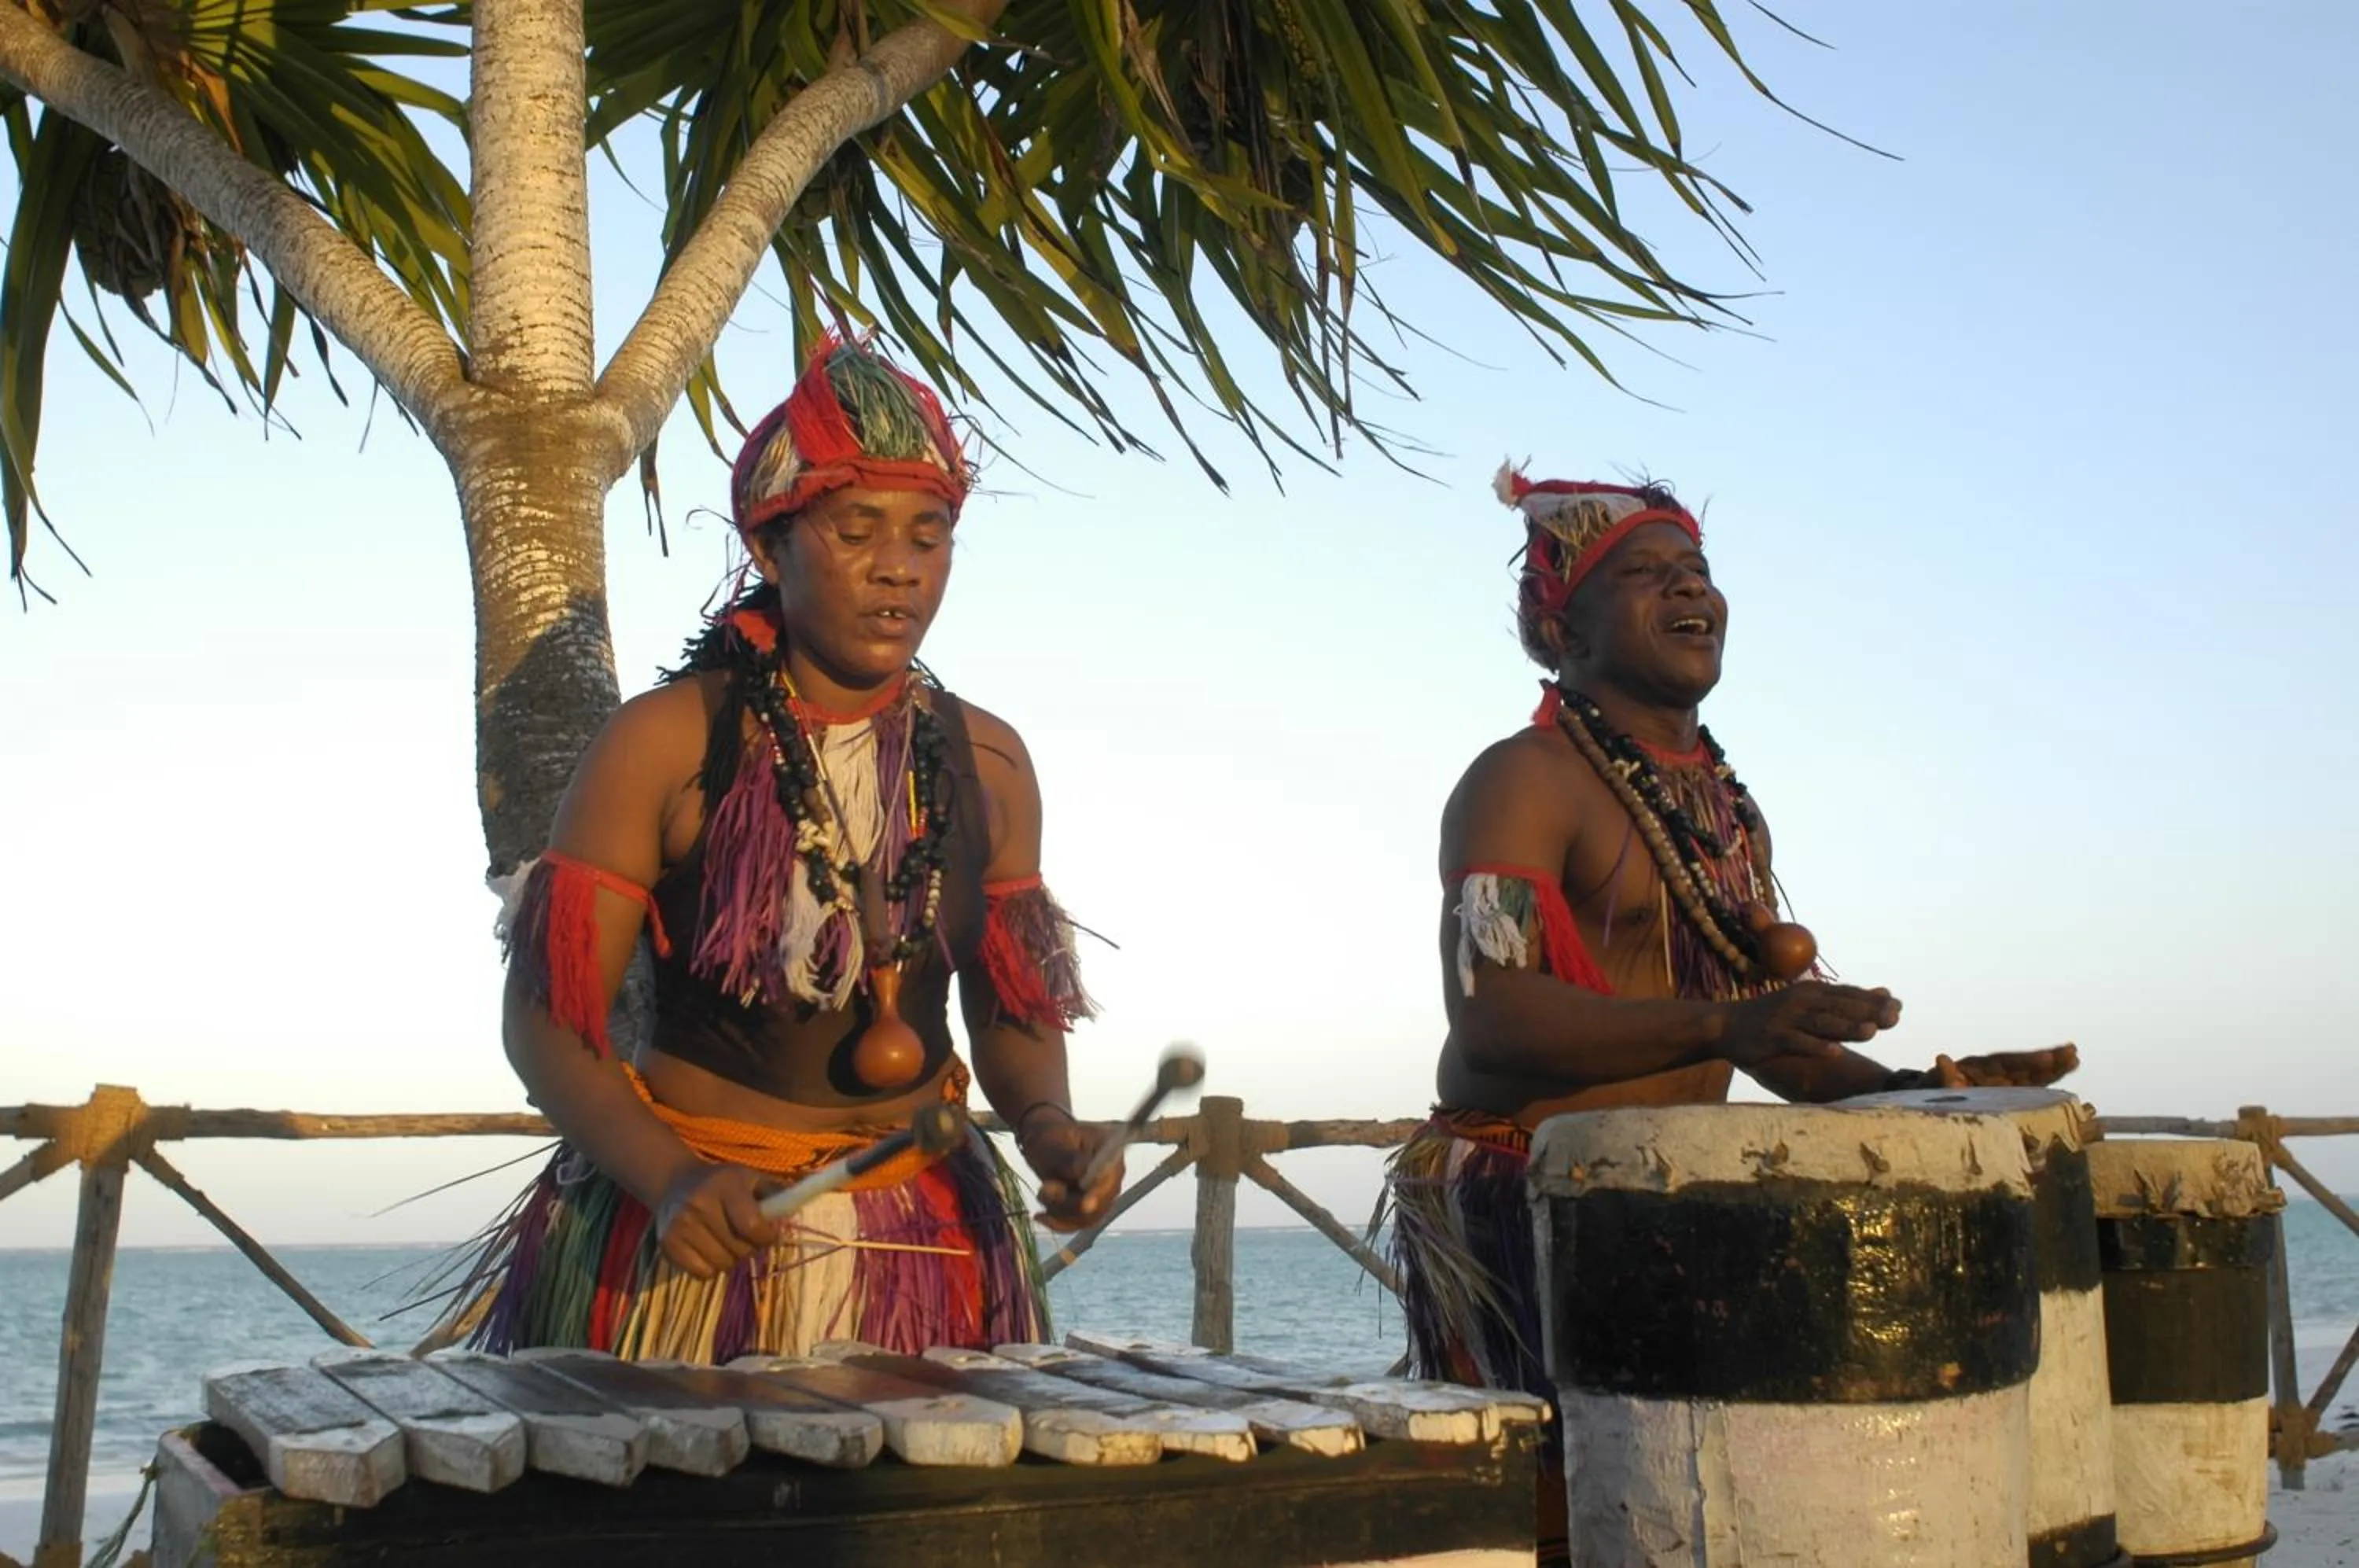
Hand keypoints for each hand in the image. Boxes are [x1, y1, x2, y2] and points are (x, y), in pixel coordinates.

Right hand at [652, 1161, 777, 1277]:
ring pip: (722, 1264)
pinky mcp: (668, 1244)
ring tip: (726, 1241)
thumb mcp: (751, 1178)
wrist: (675, 1182)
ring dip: (730, 1258)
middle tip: (745, 1236)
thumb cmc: (722, 1182)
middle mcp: (700, 1204)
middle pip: (739, 1248)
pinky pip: (702, 1273)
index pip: (752, 1225)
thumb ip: (776, 1195)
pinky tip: (708, 1249)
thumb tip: (795, 1213)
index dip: (767, 1237)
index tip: (768, 1235)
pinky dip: (710, 1267)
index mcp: (725, 1185)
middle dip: (749, 1247)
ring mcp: (681, 1226)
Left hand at [1016, 1107, 1122, 1233]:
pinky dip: (1058, 1223)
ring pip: (1088, 1217)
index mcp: (1111, 1149)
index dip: (1100, 1192)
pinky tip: (1040, 1216)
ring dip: (1060, 1211)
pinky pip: (1078, 1224)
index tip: (1085, 1203)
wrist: (1043, 1143)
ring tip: (1041, 1192)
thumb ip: (1068, 1158)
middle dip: (1070, 1203)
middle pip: (1102, 1202)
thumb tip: (1081, 1173)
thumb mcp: (1054, 1142)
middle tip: (1044, 1189)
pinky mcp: (1091, 1208)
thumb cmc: (1050, 1136)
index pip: (1112, 1175)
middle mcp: (1113, 1174)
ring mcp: (1103, 1193)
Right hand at [1719, 982, 1903, 1067]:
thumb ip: (1846, 1002)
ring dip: (1847, 1027)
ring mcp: (1786, 1018)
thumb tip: (1885, 993)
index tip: (1899, 1007)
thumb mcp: (1809, 1004)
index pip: (1848, 994)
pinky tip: (1834, 1053)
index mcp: (1812, 991)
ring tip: (1871, 1032)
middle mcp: (1801, 1000)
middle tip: (1894, 1018)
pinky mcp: (1773, 1036)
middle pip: (1840, 1007)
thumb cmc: (1773, 1018)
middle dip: (1868, 1012)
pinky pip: (1798, 1042)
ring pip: (1822, 1023)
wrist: (1726, 1025)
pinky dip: (1816, 1047)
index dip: (1873, 1000)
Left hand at [1930, 1043, 2079, 1088]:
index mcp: (1977, 1068)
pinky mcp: (2006, 1091)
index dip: (2026, 1061)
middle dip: (2047, 1060)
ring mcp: (2001, 1080)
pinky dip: (2047, 1079)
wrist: (1926, 1096)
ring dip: (2053, 1066)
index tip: (2046, 1057)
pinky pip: (2030, 1085)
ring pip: (2031, 1073)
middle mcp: (1993, 1070)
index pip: (2006, 1063)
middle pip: (2023, 1065)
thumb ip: (1940, 1075)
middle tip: (2071, 1052)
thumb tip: (1941, 1059)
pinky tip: (2067, 1071)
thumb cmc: (1927, 1091)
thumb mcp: (1930, 1084)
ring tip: (2076, 1056)